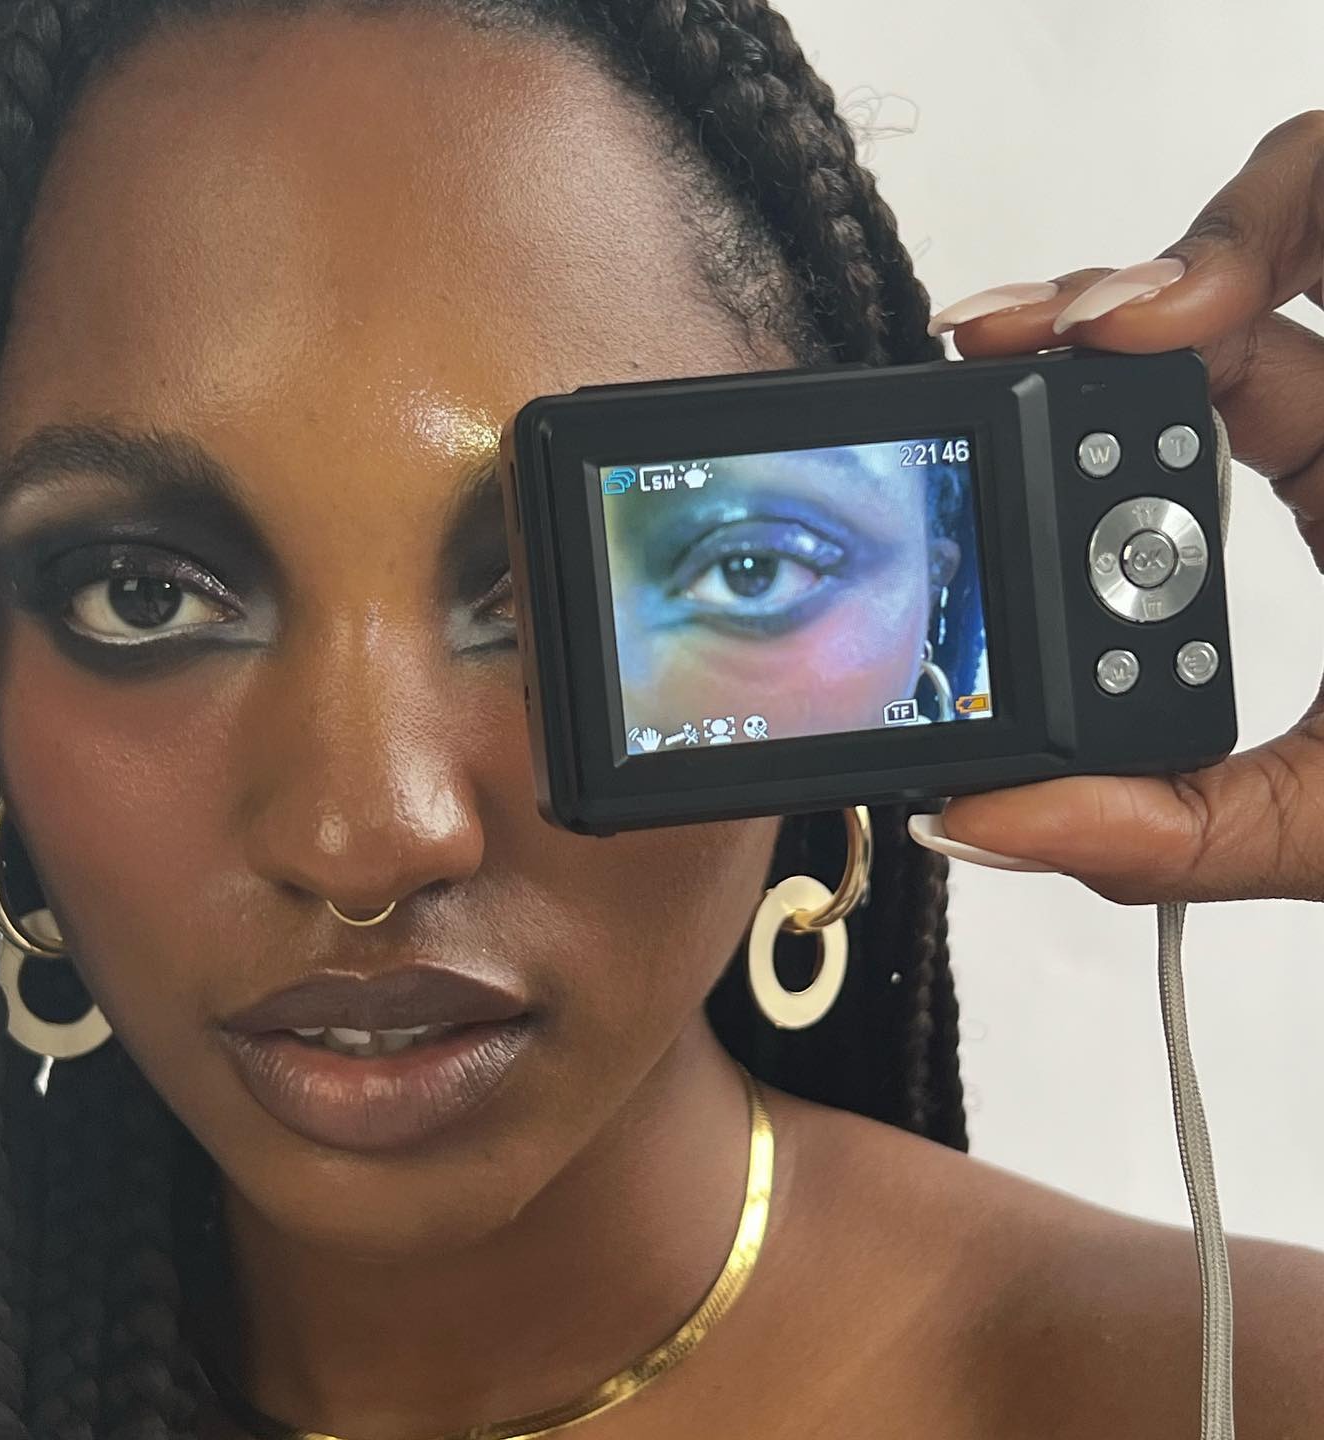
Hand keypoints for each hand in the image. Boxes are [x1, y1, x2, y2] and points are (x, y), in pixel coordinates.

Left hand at [918, 111, 1323, 904]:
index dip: (1042, 440)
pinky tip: (1181, 309)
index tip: (951, 467)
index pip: (1164, 439)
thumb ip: (1167, 832)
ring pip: (1281, 205)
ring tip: (1094, 324)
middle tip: (983, 358)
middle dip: (1076, 318)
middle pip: (1194, 311)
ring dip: (1174, 252)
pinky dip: (1268, 217)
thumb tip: (969, 823)